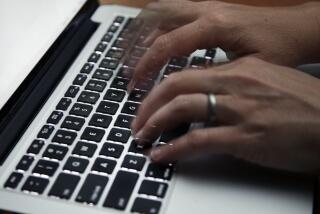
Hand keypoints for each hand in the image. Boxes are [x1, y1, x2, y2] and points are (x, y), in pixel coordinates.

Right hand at [129, 0, 319, 87]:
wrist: (297, 29)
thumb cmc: (278, 48)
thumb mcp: (245, 68)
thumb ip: (212, 74)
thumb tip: (183, 85)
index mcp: (214, 25)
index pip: (168, 44)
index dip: (147, 65)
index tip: (135, 84)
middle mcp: (206, 10)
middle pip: (157, 18)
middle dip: (137, 44)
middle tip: (125, 66)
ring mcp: (207, 6)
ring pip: (163, 11)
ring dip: (143, 31)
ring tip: (130, 54)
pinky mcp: (209, 9)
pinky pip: (174, 12)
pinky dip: (157, 26)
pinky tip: (153, 41)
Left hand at [131, 57, 319, 172]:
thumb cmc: (304, 104)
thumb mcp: (265, 83)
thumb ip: (233, 86)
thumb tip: (206, 96)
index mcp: (239, 69)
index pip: (187, 75)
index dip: (162, 90)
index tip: (150, 102)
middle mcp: (235, 84)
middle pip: (176, 86)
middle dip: (148, 104)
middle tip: (136, 120)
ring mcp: (239, 110)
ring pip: (181, 108)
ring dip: (155, 123)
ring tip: (142, 136)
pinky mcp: (245, 138)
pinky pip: (198, 140)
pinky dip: (174, 148)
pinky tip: (162, 155)